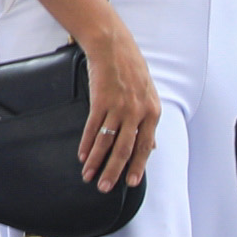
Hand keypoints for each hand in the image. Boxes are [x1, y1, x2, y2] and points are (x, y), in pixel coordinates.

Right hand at [78, 17, 159, 189]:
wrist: (114, 48)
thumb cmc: (132, 72)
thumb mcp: (149, 96)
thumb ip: (149, 123)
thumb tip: (152, 147)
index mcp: (153, 113)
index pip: (145, 146)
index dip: (138, 167)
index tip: (131, 183)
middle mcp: (138, 112)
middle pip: (126, 149)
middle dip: (115, 171)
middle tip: (106, 188)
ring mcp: (119, 107)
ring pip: (107, 142)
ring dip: (97, 162)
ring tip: (89, 176)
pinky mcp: (101, 101)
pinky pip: (92, 128)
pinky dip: (87, 145)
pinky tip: (83, 156)